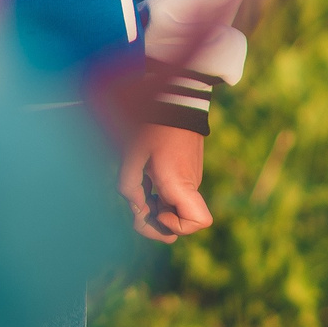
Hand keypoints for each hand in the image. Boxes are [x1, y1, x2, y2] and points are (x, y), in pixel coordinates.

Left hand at [119, 122, 214, 242]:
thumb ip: (128, 184)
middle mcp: (190, 186)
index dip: (175, 226)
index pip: (198, 222)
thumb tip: (135, 206)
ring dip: (155, 208)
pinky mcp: (187, 174)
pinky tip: (147, 178)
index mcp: (179, 184)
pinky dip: (160, 196)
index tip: (156, 208)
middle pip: (181, 224)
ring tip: (140, 185)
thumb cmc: (153, 125)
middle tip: (138, 205)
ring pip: (176, 211)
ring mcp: (191, 180)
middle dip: (156, 224)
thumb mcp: (132, 153)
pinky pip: (175, 196)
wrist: (176, 100)